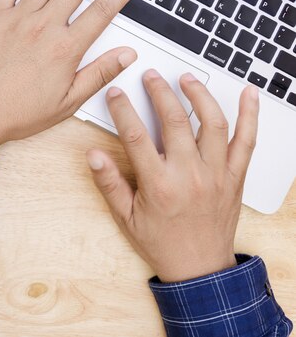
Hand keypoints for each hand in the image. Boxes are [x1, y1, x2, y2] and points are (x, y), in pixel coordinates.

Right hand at [87, 70, 259, 282]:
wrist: (199, 268)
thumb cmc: (162, 242)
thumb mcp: (125, 217)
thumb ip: (109, 183)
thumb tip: (93, 155)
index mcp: (159, 185)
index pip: (136, 136)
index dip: (123, 110)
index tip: (116, 93)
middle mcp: (190, 175)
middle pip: (176, 121)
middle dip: (160, 92)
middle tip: (151, 77)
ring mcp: (216, 174)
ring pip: (213, 123)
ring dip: (200, 95)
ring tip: (187, 79)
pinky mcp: (235, 177)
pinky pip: (247, 141)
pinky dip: (250, 115)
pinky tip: (249, 95)